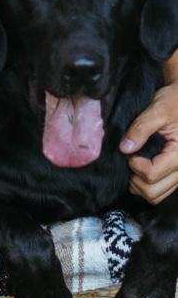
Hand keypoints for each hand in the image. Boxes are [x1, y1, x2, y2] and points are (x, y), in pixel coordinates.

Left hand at [121, 83, 177, 203]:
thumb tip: (125, 148)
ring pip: (155, 195)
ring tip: (133, 163)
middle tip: (128, 159)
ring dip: (139, 184)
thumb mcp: (158, 109)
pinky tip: (138, 167)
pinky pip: (159, 189)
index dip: (134, 164)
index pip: (150, 175)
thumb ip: (141, 128)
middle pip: (152, 192)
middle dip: (134, 179)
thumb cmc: (174, 102)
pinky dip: (145, 183)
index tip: (129, 150)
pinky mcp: (174, 173)